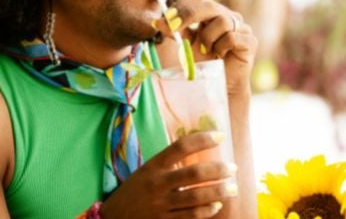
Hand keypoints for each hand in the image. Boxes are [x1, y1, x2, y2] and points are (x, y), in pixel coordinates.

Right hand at [100, 132, 237, 218]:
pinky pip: (191, 216)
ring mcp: (161, 204)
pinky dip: (207, 210)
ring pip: (196, 196)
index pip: (181, 146)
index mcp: (153, 165)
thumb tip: (198, 151)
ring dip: (219, 191)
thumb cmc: (134, 190)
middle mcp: (158, 183)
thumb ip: (168, 163)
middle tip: (233, 168)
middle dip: (218, 170)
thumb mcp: (146, 171)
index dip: (203, 139)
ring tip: (233, 188)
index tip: (221, 136)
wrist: (112, 217)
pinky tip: (217, 205)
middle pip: (194, 174)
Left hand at [152, 0, 257, 96]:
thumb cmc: (201, 66)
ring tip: (206, 52)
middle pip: (209, 5)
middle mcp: (227, 17)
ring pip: (222, 21)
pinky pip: (232, 37)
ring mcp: (241, 27)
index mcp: (211, 14)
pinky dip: (221, 47)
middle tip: (174, 28)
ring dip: (208, 38)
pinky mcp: (250, 41)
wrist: (218, 89)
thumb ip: (173, 32)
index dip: (181, 8)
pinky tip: (220, 57)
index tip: (165, 20)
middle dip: (188, 15)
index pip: (197, 1)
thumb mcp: (182, 46)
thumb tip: (157, 21)